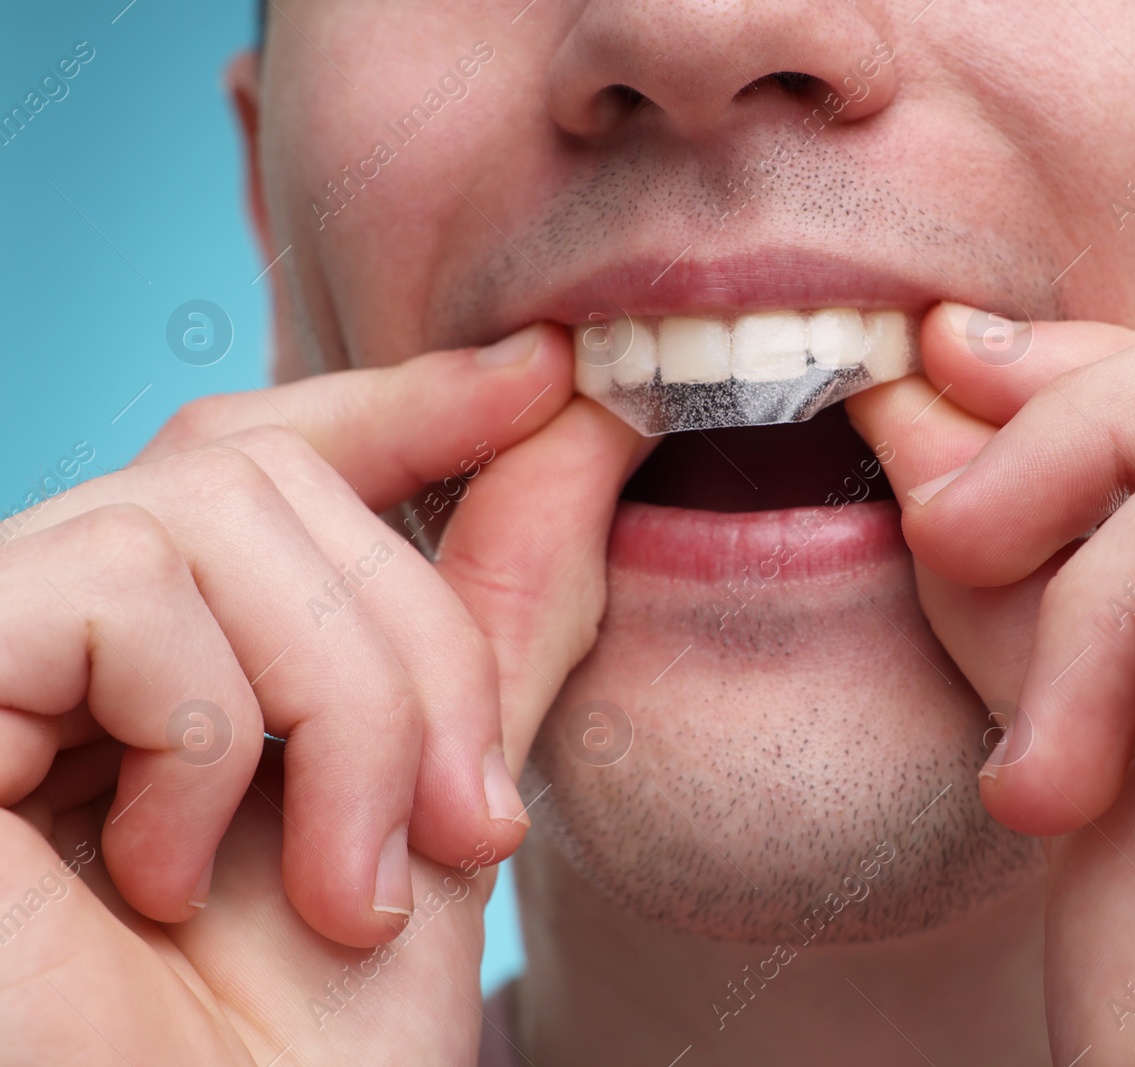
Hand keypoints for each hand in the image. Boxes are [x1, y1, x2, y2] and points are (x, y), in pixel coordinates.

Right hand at [0, 325, 641, 1062]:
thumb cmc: (291, 1054)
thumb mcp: (433, 801)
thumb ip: (490, 616)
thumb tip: (578, 425)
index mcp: (159, 655)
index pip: (262, 456)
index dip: (408, 402)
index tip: (550, 373)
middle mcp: (45, 634)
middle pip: (261, 476)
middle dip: (414, 644)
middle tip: (468, 825)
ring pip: (211, 513)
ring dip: (344, 708)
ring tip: (346, 889)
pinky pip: (121, 584)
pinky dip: (211, 730)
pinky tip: (171, 879)